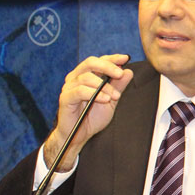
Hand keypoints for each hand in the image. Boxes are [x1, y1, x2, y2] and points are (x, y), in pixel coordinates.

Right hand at [43, 54, 132, 170]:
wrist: (80, 135)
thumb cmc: (93, 117)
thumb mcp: (111, 100)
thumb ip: (118, 86)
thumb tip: (128, 71)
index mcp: (86, 75)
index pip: (98, 61)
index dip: (112, 58)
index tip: (125, 58)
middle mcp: (75, 78)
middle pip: (90, 63)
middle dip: (107, 66)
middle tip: (120, 74)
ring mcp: (69, 87)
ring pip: (86, 77)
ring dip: (104, 86)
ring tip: (115, 96)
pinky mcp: (65, 98)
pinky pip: (79, 91)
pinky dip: (95, 93)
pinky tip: (105, 99)